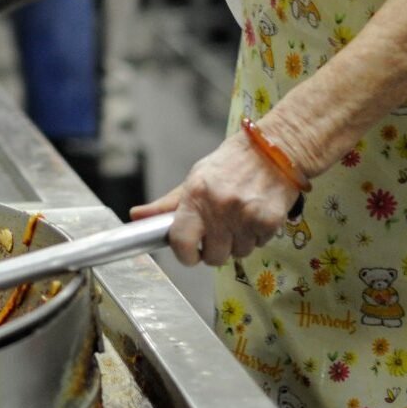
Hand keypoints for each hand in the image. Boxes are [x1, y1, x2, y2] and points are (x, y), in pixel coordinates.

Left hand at [130, 131, 300, 266]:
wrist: (272, 149)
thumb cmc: (229, 165)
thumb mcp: (195, 179)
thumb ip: (166, 204)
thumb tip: (134, 217)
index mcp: (196, 194)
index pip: (181, 241)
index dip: (185, 254)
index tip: (190, 252)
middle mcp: (220, 207)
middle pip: (213, 257)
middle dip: (215, 248)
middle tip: (220, 228)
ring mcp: (246, 216)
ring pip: (237, 254)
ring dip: (238, 241)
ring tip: (240, 216)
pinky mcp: (269, 222)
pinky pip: (258, 246)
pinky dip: (257, 235)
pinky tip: (255, 214)